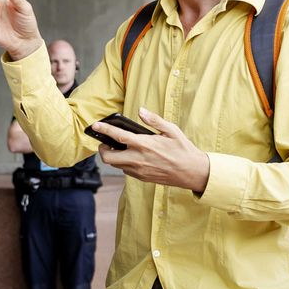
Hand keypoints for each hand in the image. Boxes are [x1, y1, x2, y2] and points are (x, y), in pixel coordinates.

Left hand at [95, 108, 209, 192]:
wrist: (192, 172)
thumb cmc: (183, 149)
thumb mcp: (171, 130)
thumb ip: (154, 120)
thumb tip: (141, 111)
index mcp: (144, 145)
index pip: (118, 136)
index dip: (104, 130)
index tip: (95, 125)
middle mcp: (138, 159)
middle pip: (108, 157)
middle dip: (102, 149)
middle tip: (105, 142)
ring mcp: (139, 170)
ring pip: (115, 165)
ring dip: (112, 156)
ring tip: (117, 148)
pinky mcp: (142, 178)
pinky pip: (125, 170)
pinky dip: (123, 163)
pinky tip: (130, 157)